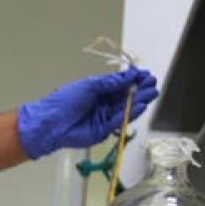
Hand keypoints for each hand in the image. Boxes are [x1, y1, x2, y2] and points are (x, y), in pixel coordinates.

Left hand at [16, 68, 157, 159]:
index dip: (134, 80)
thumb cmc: (66, 100)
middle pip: (126, 97)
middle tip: (153, 85)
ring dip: (139, 101)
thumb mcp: (90, 86)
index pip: (120, 84)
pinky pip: (119, 121)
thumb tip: (130, 75)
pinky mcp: (104, 131)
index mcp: (98, 90)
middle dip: (140, 90)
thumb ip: (111, 82)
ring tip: (151, 94)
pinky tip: (140, 106)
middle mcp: (103, 103)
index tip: (147, 75)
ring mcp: (104, 117)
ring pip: (125, 109)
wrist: (51, 122)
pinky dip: (130, 114)